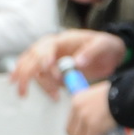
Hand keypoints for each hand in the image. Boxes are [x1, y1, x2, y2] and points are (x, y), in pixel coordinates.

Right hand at [9, 30, 123, 98]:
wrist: (109, 54)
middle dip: (26, 73)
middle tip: (24, 90)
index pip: (47, 47)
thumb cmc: (105, 46)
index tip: (47, 68)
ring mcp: (50, 59)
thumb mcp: (103, 45)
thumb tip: (77, 63)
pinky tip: (37, 93)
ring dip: (35, 83)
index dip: (44, 57)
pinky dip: (37, 86)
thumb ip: (91, 52)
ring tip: (52, 95)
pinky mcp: (52, 70)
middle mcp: (51, 48)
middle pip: (31, 58)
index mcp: (63, 40)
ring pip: (32, 69)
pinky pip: (38, 77)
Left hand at [64, 81, 115, 134]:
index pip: (71, 121)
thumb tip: (101, 119)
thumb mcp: (101, 96)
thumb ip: (96, 106)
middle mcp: (77, 108)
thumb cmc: (120, 94)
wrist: (128, 93)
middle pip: (72, 132)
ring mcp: (84, 118)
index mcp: (77, 99)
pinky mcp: (94, 127)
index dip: (75, 133)